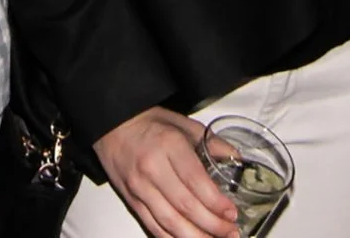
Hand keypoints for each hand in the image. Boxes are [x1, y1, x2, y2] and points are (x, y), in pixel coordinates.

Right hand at [91, 107, 239, 237]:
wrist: (112, 125)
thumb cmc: (150, 123)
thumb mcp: (184, 124)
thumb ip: (212, 143)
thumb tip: (236, 158)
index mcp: (169, 145)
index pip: (195, 181)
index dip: (215, 202)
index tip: (232, 213)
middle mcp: (152, 169)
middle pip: (185, 206)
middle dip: (211, 224)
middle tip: (230, 232)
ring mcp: (139, 188)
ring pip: (169, 222)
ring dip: (195, 237)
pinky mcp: (131, 201)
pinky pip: (153, 226)